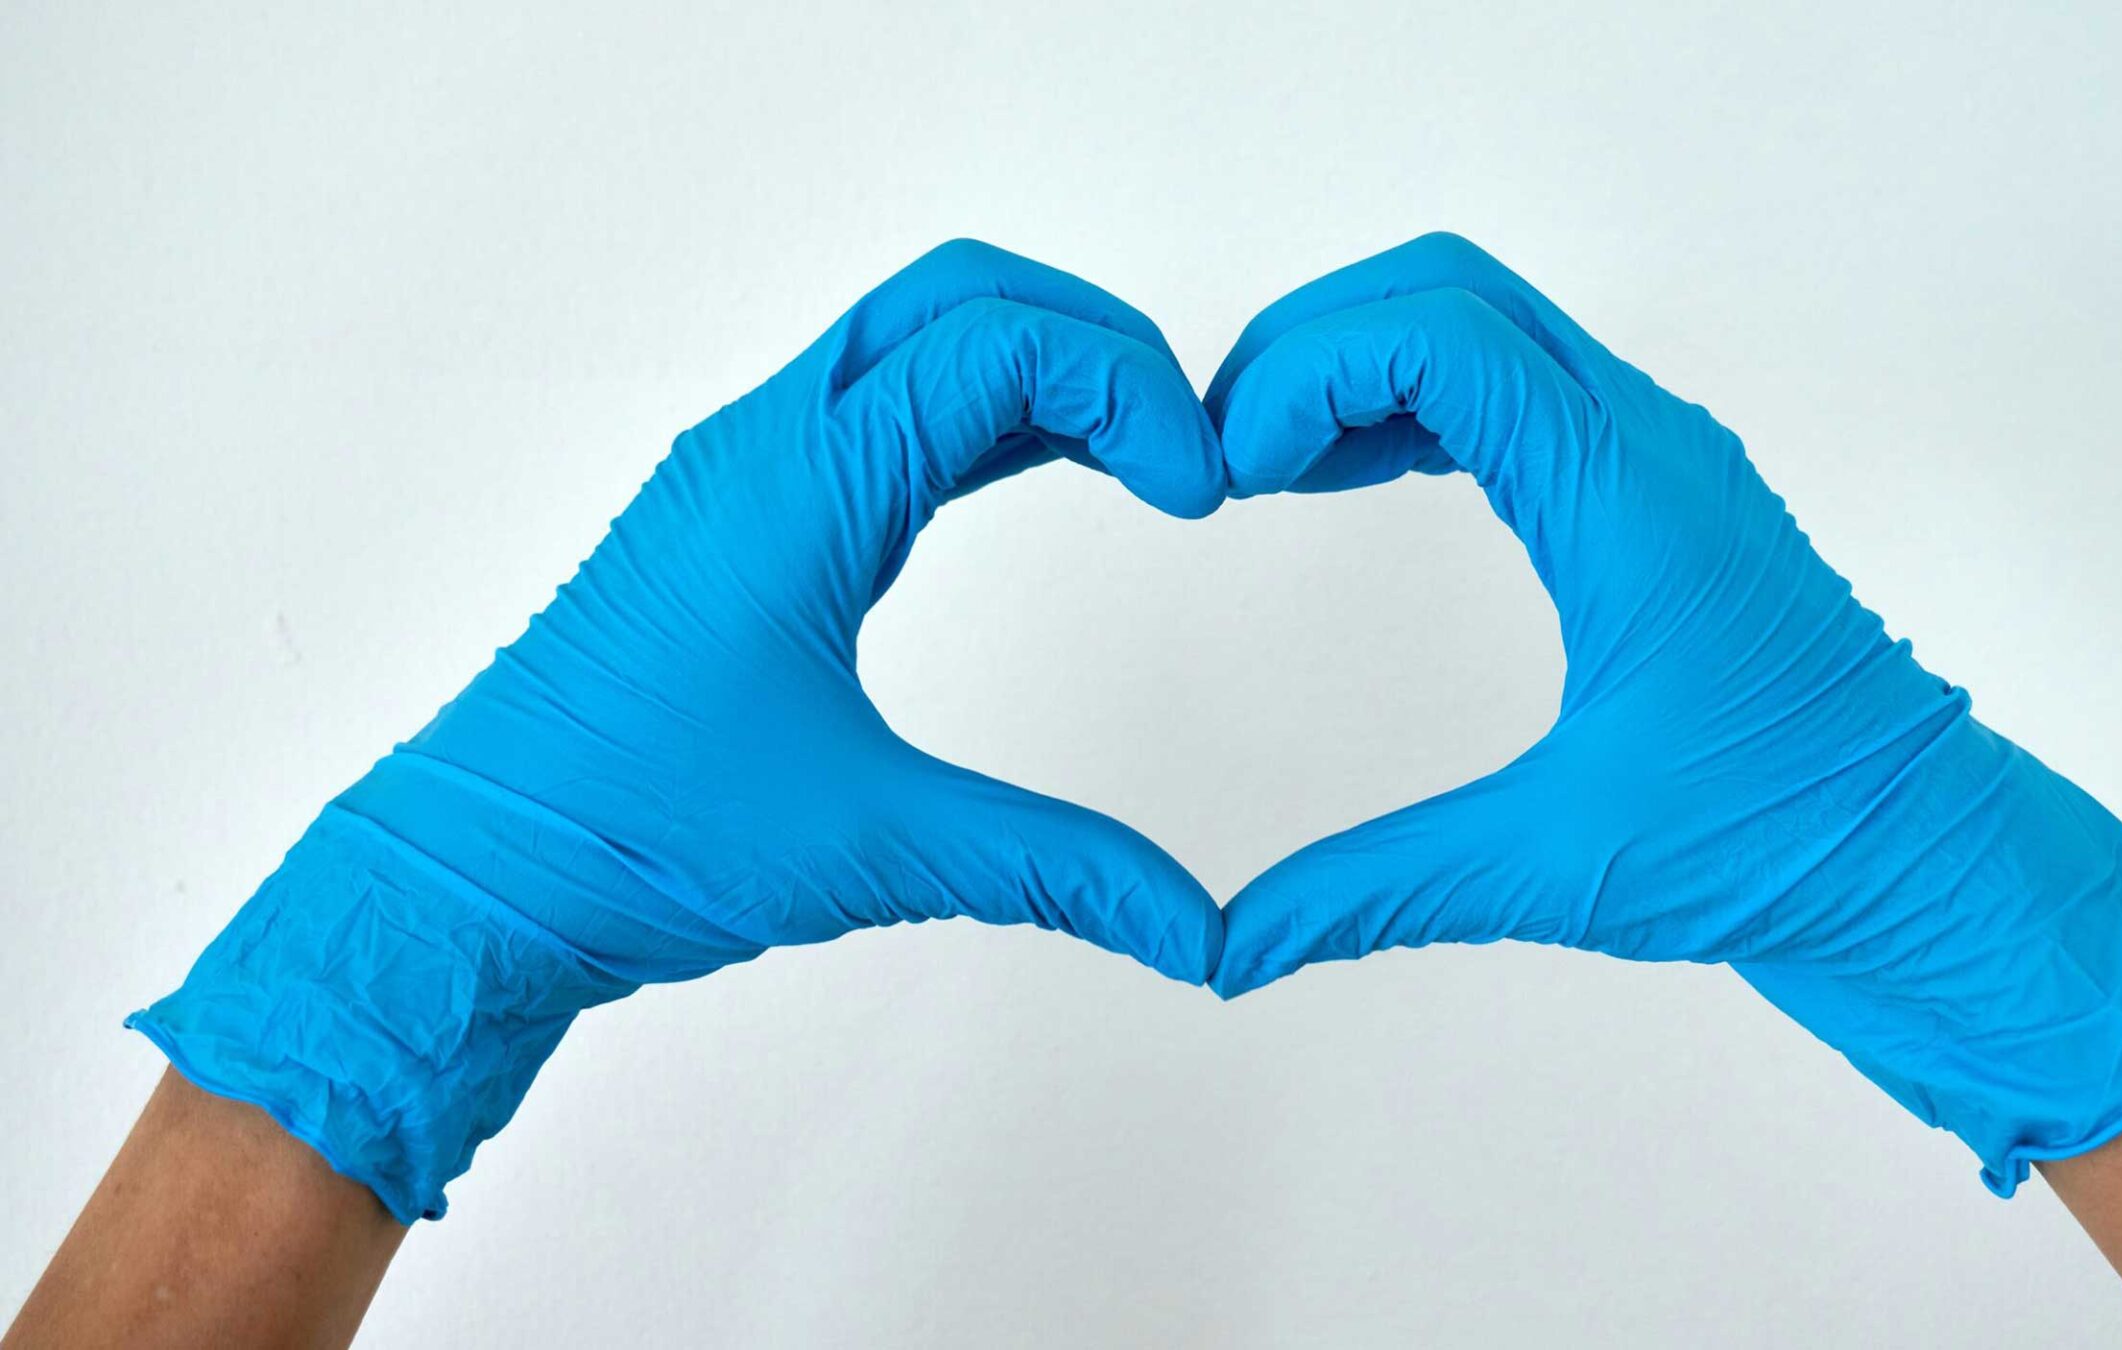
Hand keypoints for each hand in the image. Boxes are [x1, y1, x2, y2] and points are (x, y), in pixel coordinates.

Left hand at [128, 240, 1227, 1222]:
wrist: (472, 876)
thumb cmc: (630, 836)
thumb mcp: (875, 848)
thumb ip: (1055, 870)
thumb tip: (1195, 929)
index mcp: (801, 487)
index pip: (1000, 347)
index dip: (1130, 391)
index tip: (1201, 491)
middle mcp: (766, 445)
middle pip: (959, 294)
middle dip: (1094, 339)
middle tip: (1184, 438)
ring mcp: (742, 471)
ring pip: (912, 337)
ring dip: (1033, 366)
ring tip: (1137, 453)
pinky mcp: (732, 516)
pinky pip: (873, 405)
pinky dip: (974, 412)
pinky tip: (1036, 471)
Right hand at [1204, 233, 2121, 1191]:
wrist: (1929, 862)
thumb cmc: (1786, 848)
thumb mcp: (1559, 867)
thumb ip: (1377, 891)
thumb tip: (1232, 947)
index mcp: (1627, 501)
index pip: (1441, 336)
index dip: (1307, 372)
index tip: (1230, 471)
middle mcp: (1648, 445)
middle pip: (1451, 288)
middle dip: (1316, 342)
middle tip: (1224, 446)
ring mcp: (1661, 458)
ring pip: (1485, 322)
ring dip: (1362, 364)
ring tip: (1264, 463)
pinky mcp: (1660, 493)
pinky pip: (1518, 386)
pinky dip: (1416, 403)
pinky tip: (1349, 478)